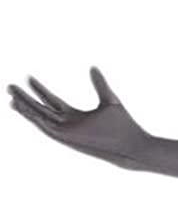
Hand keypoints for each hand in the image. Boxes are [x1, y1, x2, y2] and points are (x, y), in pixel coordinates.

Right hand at [8, 67, 149, 166]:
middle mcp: (69, 126)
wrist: (133, 144)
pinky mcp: (69, 138)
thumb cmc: (125, 126)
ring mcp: (68, 133)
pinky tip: (22, 107)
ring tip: (10, 95)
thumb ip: (99, 84)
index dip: (40, 90)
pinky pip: (46, 127)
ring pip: (40, 118)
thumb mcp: (109, 100)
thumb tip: (93, 67)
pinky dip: (33, 118)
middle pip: (41, 110)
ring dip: (25, 107)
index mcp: (77, 117)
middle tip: (10, 86)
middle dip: (26, 98)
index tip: (29, 77)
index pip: (53, 102)